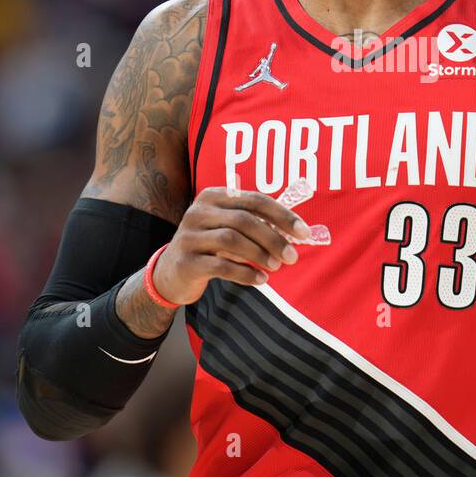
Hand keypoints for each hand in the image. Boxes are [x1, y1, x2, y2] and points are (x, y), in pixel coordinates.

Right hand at [151, 185, 312, 304]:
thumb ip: (257, 225)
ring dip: (260, 254)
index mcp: (213, 196)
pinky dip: (245, 274)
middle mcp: (198, 211)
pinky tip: (260, 280)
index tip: (304, 232)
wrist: (171, 273)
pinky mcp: (186, 262)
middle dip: (274, 238)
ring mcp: (189, 236)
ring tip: (276, 266)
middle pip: (244, 219)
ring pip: (232, 240)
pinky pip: (221, 266)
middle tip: (292, 256)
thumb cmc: (210, 247)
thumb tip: (297, 233)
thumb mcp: (229, 228)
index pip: (255, 200)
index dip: (283, 215)